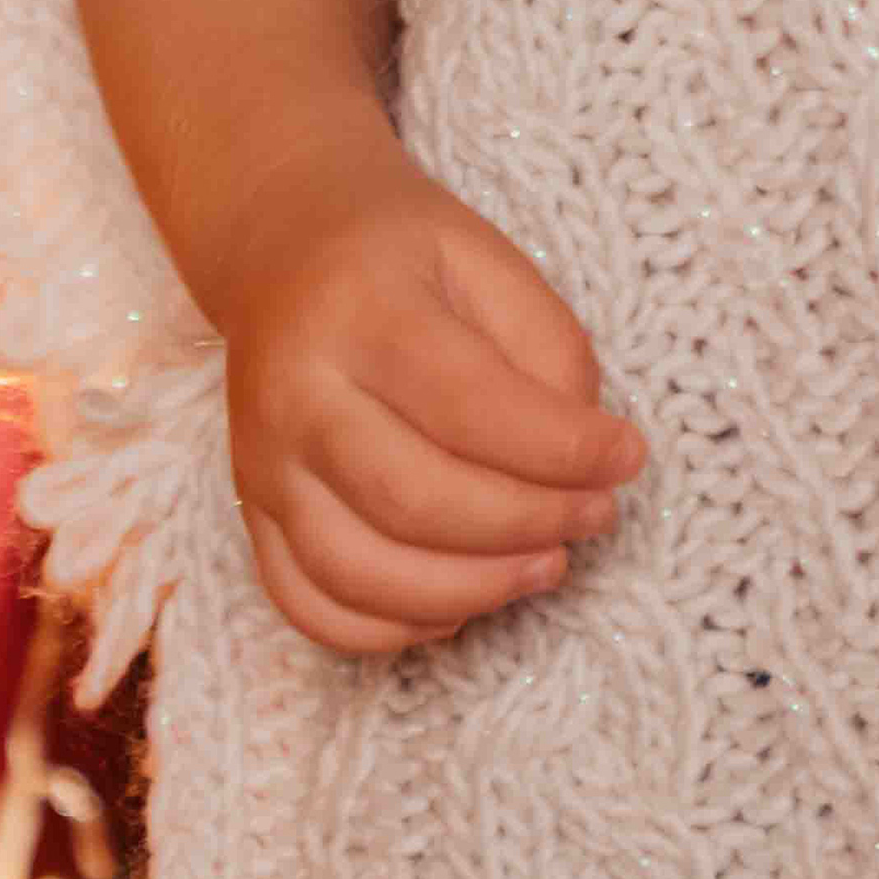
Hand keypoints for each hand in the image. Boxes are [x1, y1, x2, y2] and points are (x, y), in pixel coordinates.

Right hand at [222, 151, 649, 662]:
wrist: (282, 248)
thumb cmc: (403, 255)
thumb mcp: (490, 258)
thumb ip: (548, 350)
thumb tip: (582, 461)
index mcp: (358, 312)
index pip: (468, 405)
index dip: (561, 449)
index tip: (626, 458)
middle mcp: (295, 394)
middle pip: (413, 500)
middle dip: (526, 525)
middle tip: (595, 516)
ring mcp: (263, 463)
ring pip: (358, 571)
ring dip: (469, 591)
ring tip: (545, 567)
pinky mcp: (253, 512)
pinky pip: (309, 605)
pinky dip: (390, 629)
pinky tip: (459, 605)